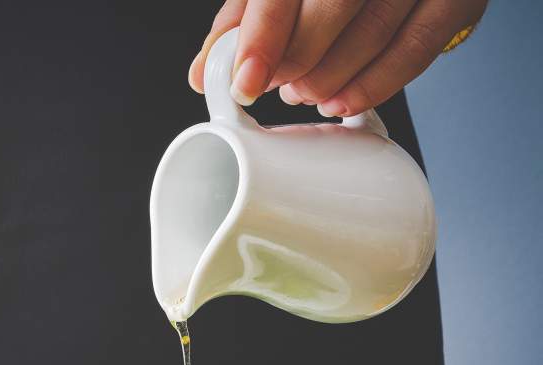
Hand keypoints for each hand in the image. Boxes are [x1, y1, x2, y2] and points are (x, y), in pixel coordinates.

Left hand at [189, 0, 486, 116]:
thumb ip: (243, 22)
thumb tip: (202, 74)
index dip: (263, 37)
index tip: (246, 84)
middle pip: (334, 6)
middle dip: (299, 62)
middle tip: (282, 88)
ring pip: (376, 31)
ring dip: (331, 79)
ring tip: (306, 94)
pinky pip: (416, 49)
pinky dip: (376, 84)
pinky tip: (344, 101)